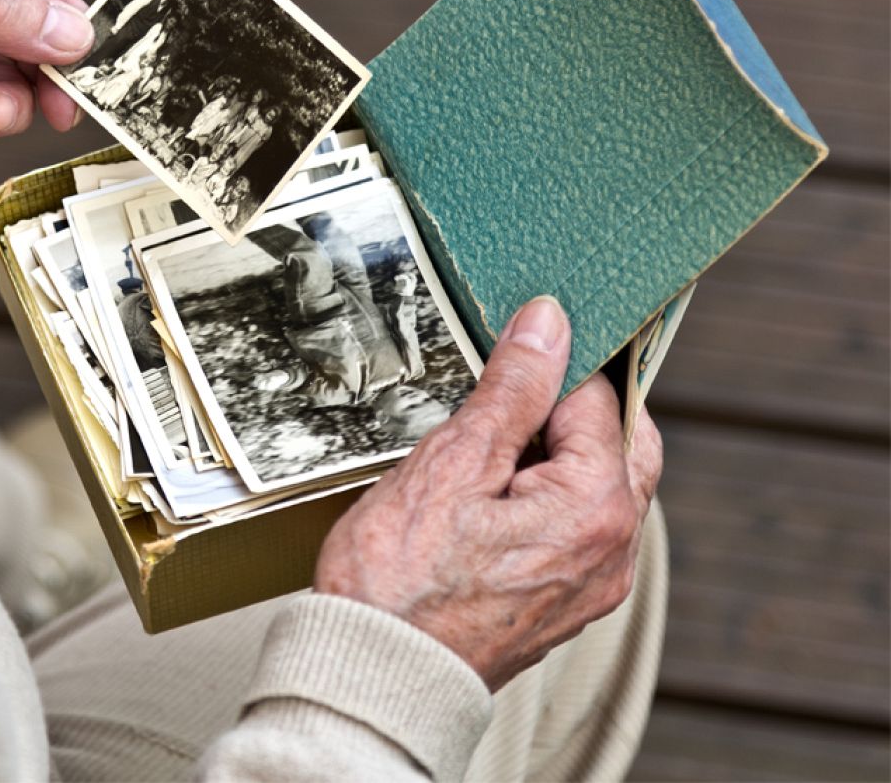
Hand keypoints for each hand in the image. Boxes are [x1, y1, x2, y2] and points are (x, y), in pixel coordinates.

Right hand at [313, 295, 662, 690]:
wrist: (375, 672)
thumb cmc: (401, 579)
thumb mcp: (454, 460)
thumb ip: (512, 388)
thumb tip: (548, 325)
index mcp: (597, 507)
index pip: (598, 398)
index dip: (549, 365)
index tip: (504, 354)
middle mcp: (613, 550)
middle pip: (622, 443)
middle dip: (573, 406)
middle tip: (507, 390)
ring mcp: (592, 584)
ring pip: (601, 487)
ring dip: (559, 453)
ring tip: (485, 448)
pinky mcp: (563, 605)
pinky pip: (578, 529)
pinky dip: (548, 497)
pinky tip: (488, 497)